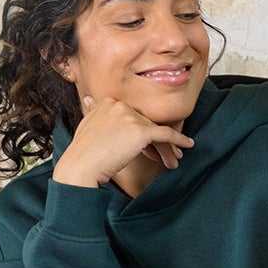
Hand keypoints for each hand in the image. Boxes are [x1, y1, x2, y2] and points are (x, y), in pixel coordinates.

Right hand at [54, 93, 192, 186]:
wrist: (81, 166)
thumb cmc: (82, 152)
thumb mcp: (85, 125)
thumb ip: (92, 111)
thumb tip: (89, 100)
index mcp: (108, 101)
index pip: (133, 116)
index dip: (141, 133)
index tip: (146, 148)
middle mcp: (120, 105)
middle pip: (146, 123)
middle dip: (155, 142)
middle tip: (164, 155)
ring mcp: (131, 117)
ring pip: (156, 131)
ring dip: (166, 147)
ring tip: (172, 160)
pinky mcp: (141, 131)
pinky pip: (166, 135)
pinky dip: (178, 140)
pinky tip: (187, 145)